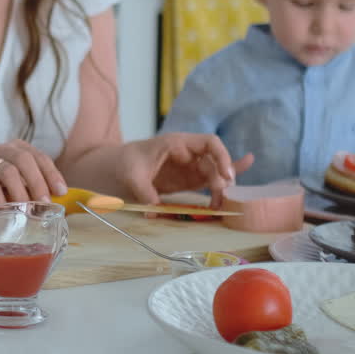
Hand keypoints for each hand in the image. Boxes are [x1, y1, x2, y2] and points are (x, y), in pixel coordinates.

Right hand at [0, 140, 69, 204]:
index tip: (61, 192)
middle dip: (37, 182)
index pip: (39, 157)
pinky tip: (8, 212)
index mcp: (19, 149)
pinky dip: (1, 200)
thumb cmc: (4, 193)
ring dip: (20, 193)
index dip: (52, 174)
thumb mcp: (25, 189)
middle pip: (23, 159)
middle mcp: (2, 150)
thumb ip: (42, 192)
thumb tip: (66, 202)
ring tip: (26, 211)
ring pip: (7, 171)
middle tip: (44, 203)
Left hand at [117, 133, 254, 205]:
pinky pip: (209, 182)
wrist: (121, 166)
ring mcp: (191, 167)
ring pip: (215, 174)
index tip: (226, 175)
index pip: (209, 143)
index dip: (222, 156)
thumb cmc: (127, 162)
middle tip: (219, 194)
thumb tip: (154, 210)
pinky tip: (234, 193)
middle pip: (215, 162)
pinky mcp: (189, 180)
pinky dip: (220, 188)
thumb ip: (144, 191)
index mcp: (178, 143)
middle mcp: (189, 153)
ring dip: (220, 188)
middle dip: (222, 177)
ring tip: (218, 204)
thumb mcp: (132, 175)